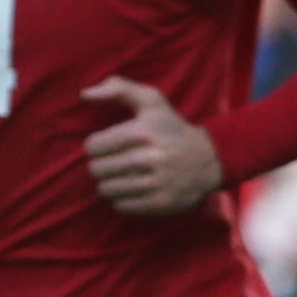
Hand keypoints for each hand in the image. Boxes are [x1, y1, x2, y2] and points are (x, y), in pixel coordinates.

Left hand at [80, 78, 226, 215]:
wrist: (211, 159)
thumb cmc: (173, 128)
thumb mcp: (151, 100)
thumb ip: (118, 89)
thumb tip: (85, 95)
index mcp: (141, 132)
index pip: (93, 146)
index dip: (97, 146)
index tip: (109, 146)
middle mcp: (148, 159)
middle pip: (97, 170)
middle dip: (101, 166)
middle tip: (113, 164)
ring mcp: (155, 184)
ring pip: (107, 190)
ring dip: (110, 184)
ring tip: (122, 177)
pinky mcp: (161, 204)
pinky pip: (122, 207)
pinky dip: (122, 200)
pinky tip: (133, 190)